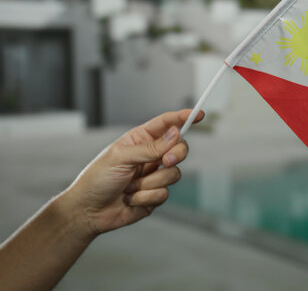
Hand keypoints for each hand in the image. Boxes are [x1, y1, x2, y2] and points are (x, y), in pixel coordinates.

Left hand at [58, 109, 203, 236]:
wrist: (88, 212)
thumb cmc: (97, 179)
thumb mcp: (121, 157)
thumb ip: (151, 147)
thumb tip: (175, 134)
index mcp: (140, 140)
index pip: (166, 124)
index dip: (183, 118)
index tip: (199, 114)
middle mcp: (150, 156)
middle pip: (179, 149)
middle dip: (175, 155)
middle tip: (165, 161)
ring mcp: (154, 176)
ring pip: (174, 174)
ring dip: (150, 183)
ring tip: (129, 187)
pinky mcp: (155, 195)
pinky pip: (164, 194)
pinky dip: (146, 197)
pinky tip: (130, 199)